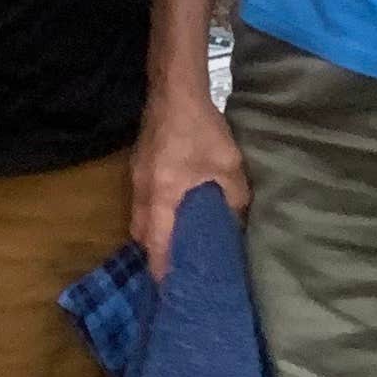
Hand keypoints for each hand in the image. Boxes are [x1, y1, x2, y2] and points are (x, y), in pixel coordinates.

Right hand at [130, 87, 247, 277]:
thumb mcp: (227, 165)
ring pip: (139, 214)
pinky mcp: (139, 162)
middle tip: (173, 264)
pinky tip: (173, 208)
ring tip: (174, 241)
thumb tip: (240, 220)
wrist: (174, 88)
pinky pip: (142, 197)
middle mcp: (142, 190)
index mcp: (161, 196)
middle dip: (153, 252)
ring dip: (153, 230)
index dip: (161, 267)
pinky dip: (153, 210)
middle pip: (141, 232)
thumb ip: (235, 197)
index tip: (167, 288)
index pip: (156, 243)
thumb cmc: (199, 129)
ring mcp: (136, 174)